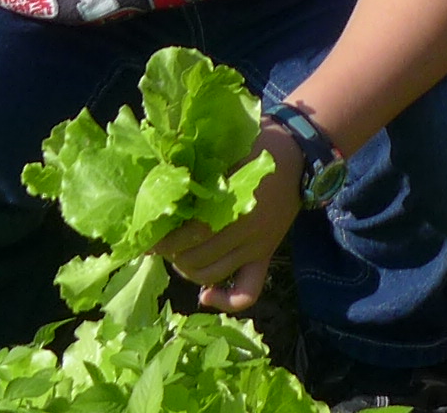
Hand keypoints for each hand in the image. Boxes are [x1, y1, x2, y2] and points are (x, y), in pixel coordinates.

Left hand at [161, 128, 305, 311]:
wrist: (299, 155)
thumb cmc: (258, 145)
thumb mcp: (227, 146)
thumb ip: (200, 165)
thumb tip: (162, 177)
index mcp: (235, 204)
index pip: (191, 234)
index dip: (164, 241)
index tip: (147, 236)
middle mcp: (246, 231)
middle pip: (198, 258)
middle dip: (172, 255)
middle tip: (160, 243)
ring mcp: (257, 247)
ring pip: (213, 275)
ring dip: (189, 272)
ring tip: (178, 257)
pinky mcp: (266, 256)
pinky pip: (248, 292)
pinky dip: (226, 301)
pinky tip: (206, 296)